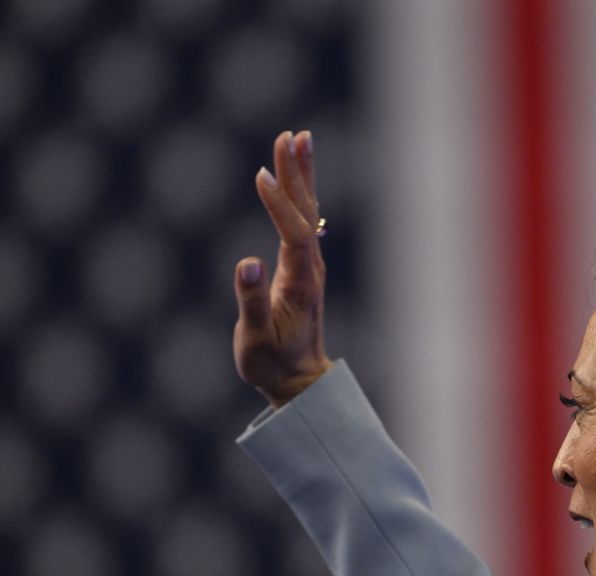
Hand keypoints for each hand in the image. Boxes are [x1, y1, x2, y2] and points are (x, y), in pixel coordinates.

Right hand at [233, 129, 332, 407]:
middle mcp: (310, 268)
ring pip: (307, 212)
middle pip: (306, 212)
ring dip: (300, 175)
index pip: (293, 233)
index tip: (260, 176)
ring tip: (296, 139)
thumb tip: (247, 263)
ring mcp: (309, 266)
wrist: (299, 381)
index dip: (278, 204)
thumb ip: (251, 302)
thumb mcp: (256, 338)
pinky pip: (301, 222)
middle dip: (297, 174)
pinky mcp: (302, 267)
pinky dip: (296, 195)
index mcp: (300, 282)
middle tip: (292, 136)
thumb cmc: (273, 363)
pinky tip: (291, 176)